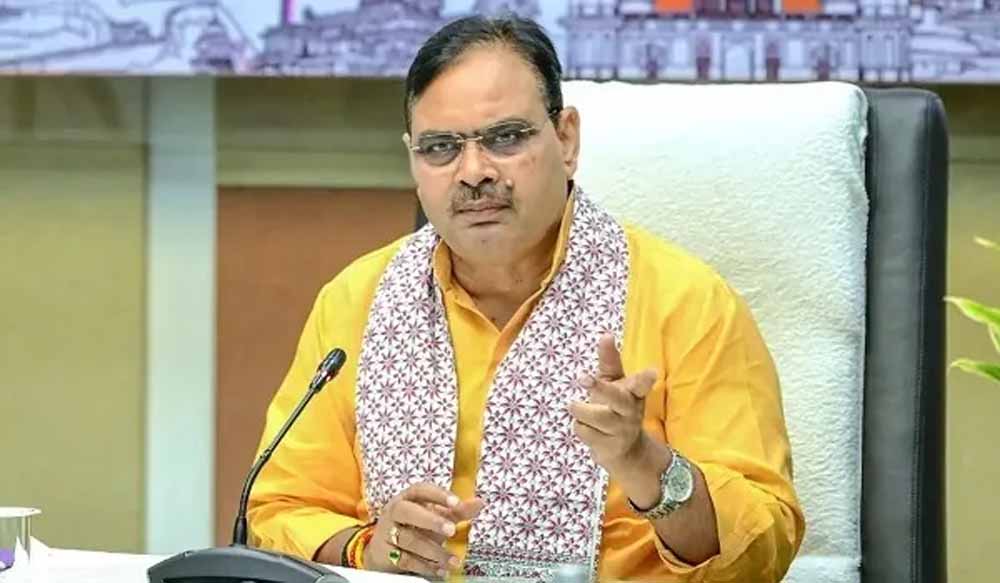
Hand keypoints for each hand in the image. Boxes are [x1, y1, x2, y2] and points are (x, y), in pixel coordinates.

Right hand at [364, 482, 482, 575]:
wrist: (383, 550)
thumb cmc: (414, 526)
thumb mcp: (435, 516)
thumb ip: (457, 511)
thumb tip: (480, 503)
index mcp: (408, 498)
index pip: (421, 490)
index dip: (438, 495)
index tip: (456, 503)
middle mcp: (395, 512)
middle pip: (408, 512)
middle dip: (431, 520)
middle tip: (451, 530)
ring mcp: (387, 532)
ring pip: (410, 540)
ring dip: (435, 551)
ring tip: (454, 560)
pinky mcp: (385, 553)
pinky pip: (406, 560)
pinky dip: (426, 567)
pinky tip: (441, 570)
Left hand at [568, 333, 657, 476]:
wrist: (625, 452)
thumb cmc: (616, 407)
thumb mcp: (615, 382)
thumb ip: (609, 360)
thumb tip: (606, 334)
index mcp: (634, 393)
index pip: (642, 384)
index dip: (646, 378)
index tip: (652, 372)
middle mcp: (630, 411)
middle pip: (615, 398)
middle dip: (599, 388)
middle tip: (583, 378)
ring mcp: (620, 431)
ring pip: (590, 415)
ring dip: (579, 409)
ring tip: (578, 407)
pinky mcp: (607, 448)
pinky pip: (582, 430)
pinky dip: (579, 426)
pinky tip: (589, 429)